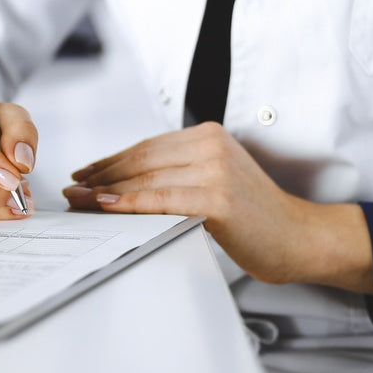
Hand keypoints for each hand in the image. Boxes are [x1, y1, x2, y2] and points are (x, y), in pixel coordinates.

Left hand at [63, 122, 372, 292]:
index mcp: (208, 135)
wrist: (299, 238)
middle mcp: (210, 145)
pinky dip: (128, 202)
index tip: (84, 173)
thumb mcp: (215, 179)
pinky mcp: (217, 198)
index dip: (109, 161)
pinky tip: (105, 205)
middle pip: (140, 160)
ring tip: (79, 200)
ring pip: (144, 178)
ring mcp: (214, 169)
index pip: (146, 147)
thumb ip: (179, 171)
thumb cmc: (255, 217)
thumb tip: (123, 180)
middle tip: (72, 188)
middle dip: (100, 175)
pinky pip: (160, 199)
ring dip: (105, 190)